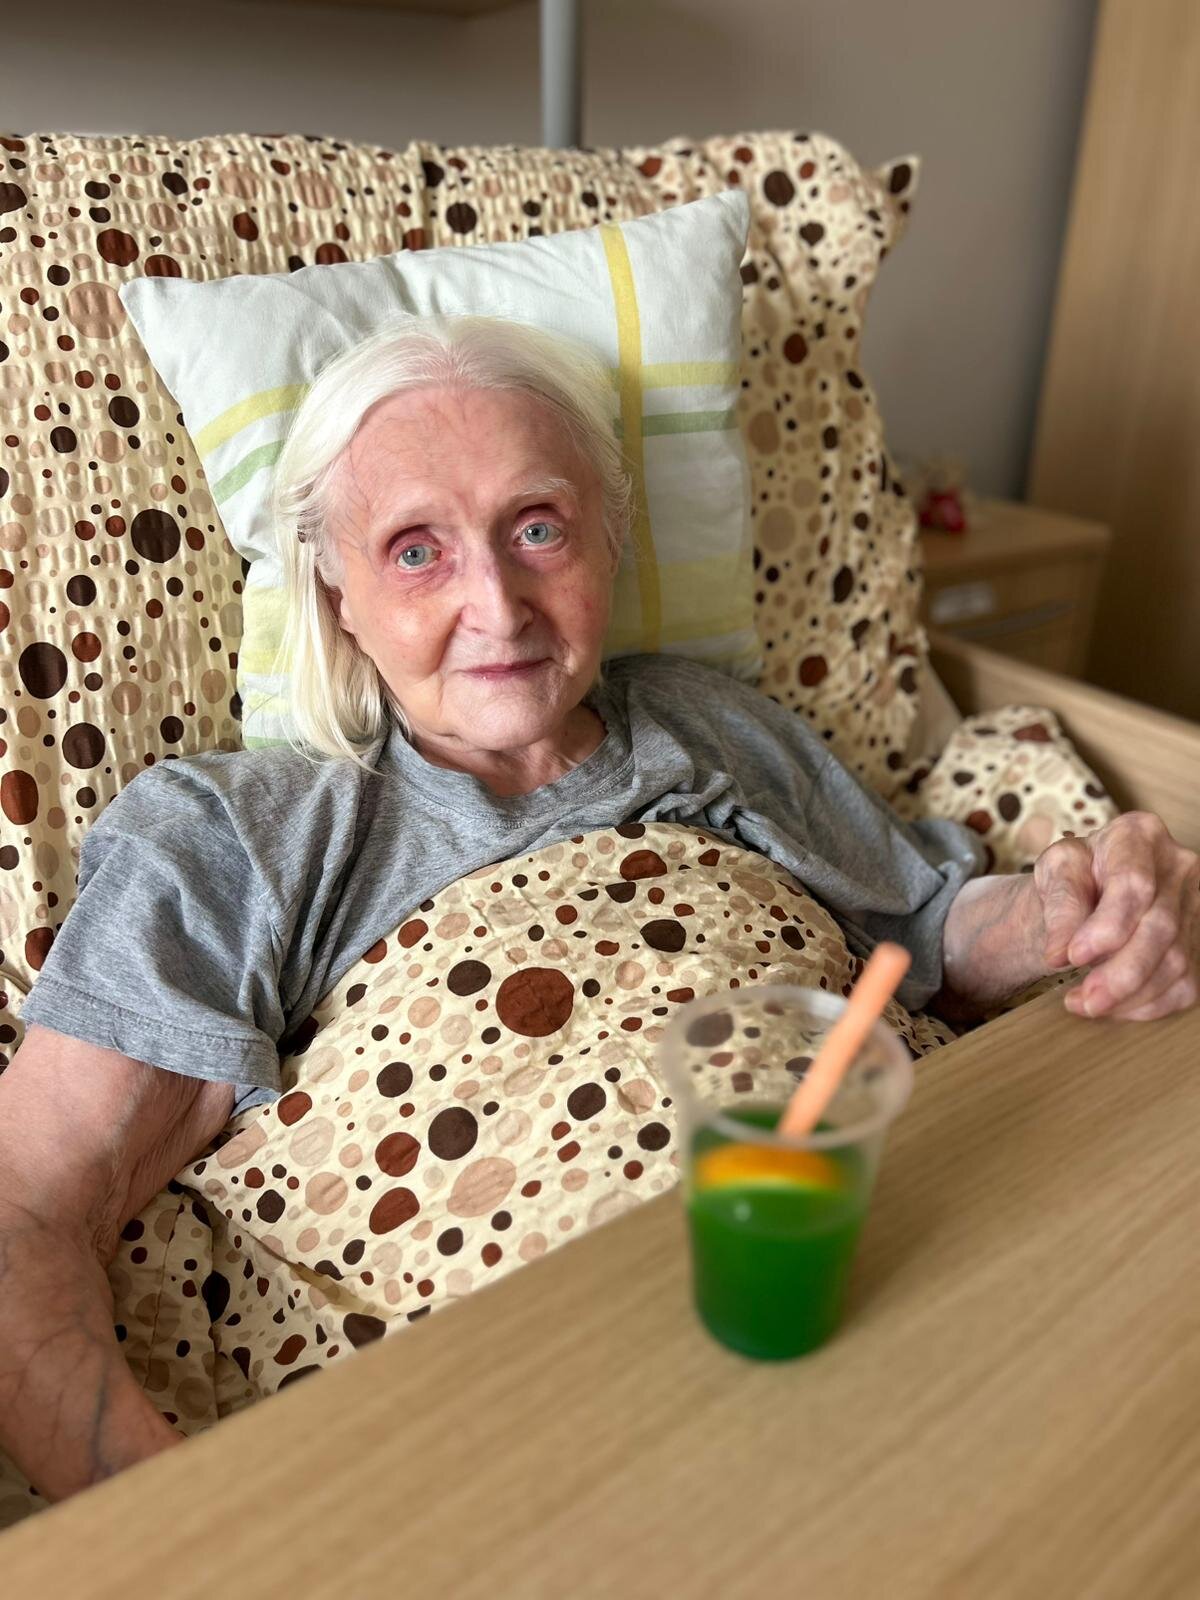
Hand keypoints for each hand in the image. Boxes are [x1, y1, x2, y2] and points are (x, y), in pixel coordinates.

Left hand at [1033, 812, 1199, 1020]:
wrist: (1092, 890)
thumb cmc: (1074, 876)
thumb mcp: (1054, 875)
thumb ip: (1059, 907)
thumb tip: (1059, 953)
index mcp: (1139, 835)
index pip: (1134, 885)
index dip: (1106, 927)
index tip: (1073, 956)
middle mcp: (1179, 866)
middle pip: (1161, 929)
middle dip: (1120, 973)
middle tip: (1082, 1000)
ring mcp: (1197, 904)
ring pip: (1177, 963)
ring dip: (1130, 995)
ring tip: (1085, 1003)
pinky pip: (1186, 985)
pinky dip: (1147, 1005)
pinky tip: (1114, 1006)